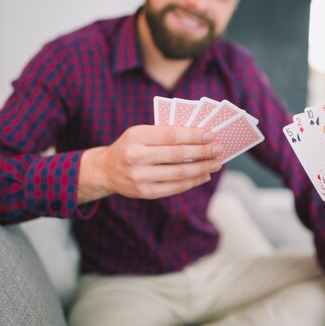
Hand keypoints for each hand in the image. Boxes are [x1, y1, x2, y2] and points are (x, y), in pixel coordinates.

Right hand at [78, 125, 222, 202]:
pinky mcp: (145, 193)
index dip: (193, 135)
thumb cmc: (130, 146)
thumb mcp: (140, 133)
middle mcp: (136, 157)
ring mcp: (140, 177)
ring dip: (202, 168)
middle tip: (219, 149)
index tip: (211, 135)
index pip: (171, 135)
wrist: (106, 170)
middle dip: (202, 151)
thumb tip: (199, 137)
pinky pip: (174, 187)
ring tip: (216, 163)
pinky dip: (192, 181)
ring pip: (179, 173)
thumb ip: (164, 133)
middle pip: (178, 154)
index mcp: (136, 136)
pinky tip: (204, 175)